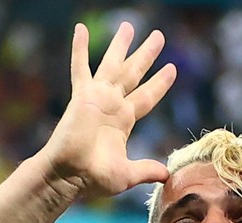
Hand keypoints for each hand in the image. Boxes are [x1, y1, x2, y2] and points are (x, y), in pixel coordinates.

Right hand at [41, 22, 176, 200]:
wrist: (69, 175)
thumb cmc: (94, 178)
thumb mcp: (127, 174)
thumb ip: (146, 170)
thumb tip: (167, 174)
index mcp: (124, 121)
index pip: (147, 96)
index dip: (160, 83)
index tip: (172, 69)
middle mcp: (112, 105)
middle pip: (134, 73)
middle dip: (146, 55)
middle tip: (159, 36)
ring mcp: (96, 98)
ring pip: (113, 64)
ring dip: (121, 45)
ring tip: (128, 25)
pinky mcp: (81, 96)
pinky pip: (80, 67)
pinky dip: (80, 48)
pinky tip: (81, 28)